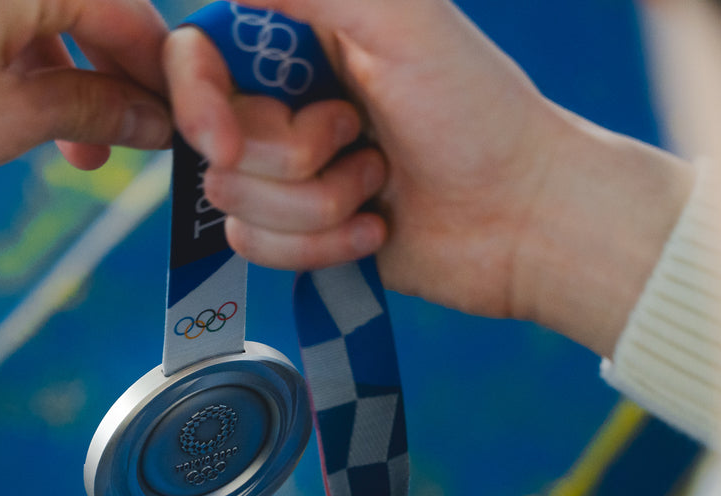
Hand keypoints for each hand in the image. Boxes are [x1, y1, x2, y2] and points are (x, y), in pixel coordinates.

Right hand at [165, 0, 694, 356]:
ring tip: (378, 184)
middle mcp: (288, 98)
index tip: (224, 138)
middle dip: (289, 159)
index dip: (196, 100)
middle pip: (212, 141)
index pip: (196, 55)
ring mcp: (292, 170)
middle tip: (362, 141)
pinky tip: (375, 230)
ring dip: (315, 205)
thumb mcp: (401, 20)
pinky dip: (320, 246)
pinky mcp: (304, 231)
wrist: (524, 220)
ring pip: (233, 201)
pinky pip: (256, 248)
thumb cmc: (479, 114)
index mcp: (301, 34)